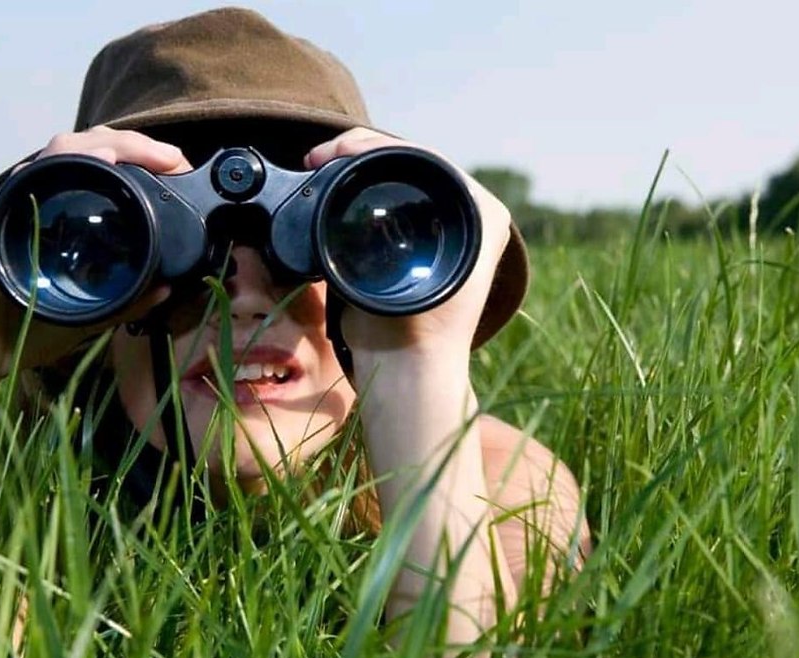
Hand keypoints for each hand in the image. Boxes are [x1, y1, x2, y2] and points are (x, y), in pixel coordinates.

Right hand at [0, 126, 193, 400]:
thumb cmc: (20, 332)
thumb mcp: (89, 315)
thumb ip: (126, 301)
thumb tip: (166, 287)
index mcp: (62, 220)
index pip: (105, 173)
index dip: (144, 163)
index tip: (180, 172)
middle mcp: (39, 202)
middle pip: (90, 150)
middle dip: (138, 146)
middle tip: (176, 162)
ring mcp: (18, 202)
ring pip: (66, 149)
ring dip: (114, 143)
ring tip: (153, 155)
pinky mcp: (4, 213)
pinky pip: (38, 170)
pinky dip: (73, 157)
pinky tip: (105, 158)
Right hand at [304, 127, 512, 363]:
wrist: (402, 372)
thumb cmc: (418, 332)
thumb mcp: (417, 268)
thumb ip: (405, 222)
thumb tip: (372, 180)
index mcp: (480, 213)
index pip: (426, 157)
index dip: (375, 145)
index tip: (335, 149)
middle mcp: (466, 214)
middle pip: (408, 162)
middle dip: (360, 153)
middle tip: (319, 156)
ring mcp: (437, 228)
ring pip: (392, 177)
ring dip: (354, 169)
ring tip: (318, 166)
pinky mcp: (409, 241)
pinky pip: (380, 201)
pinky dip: (353, 191)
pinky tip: (327, 185)